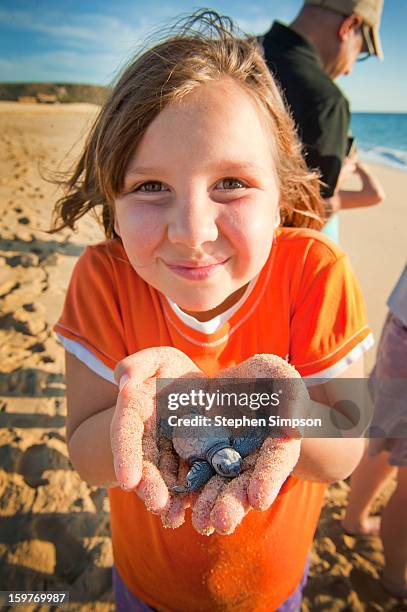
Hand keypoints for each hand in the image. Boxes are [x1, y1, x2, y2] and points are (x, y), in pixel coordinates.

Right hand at [111, 347, 201, 513]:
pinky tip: (196, 511)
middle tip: (156, 503)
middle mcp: (146, 439)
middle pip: (144, 464)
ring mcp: (166, 454)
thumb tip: (123, 382)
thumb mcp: (157, 358)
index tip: (127, 480)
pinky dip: (190, 497)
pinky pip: (188, 481)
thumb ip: (138, 364)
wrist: (194, 386)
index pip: (125, 434)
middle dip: (148, 485)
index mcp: (133, 413)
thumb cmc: (170, 370)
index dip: (125, 456)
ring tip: (174, 517)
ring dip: (168, 499)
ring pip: (164, 479)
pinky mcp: (188, 463)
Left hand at [166, 354, 307, 534]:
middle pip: (247, 482)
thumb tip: (292, 429)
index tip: (259, 500)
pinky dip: (190, 491)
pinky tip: (180, 506)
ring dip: (211, 505)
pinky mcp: (204, 458)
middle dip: (235, 502)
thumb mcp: (278, 376)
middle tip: (223, 521)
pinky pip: (196, 475)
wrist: (236, 383)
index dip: (269, 479)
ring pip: (221, 485)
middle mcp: (255, 459)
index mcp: (279, 441)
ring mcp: (229, 461)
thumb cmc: (265, 378)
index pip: (278, 460)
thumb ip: (289, 397)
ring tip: (202, 523)